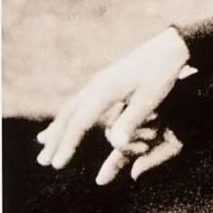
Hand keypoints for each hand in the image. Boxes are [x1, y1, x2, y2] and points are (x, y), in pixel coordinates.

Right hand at [37, 28, 191, 177]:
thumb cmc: (162, 74)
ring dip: (57, 128)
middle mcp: (96, 85)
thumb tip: (116, 145)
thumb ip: (131, 121)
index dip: (67, 144)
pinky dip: (68, 116)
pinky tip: (65, 123)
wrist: (170, 47)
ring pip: (70, 108)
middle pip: (68, 115)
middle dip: (55, 139)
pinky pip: (79, 102)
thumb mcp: (150, 99)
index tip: (57, 165)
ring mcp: (98, 82)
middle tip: (42, 162)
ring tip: (43, 144)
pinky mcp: (104, 81)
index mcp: (105, 90)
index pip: (79, 122)